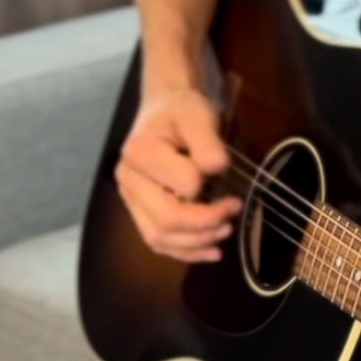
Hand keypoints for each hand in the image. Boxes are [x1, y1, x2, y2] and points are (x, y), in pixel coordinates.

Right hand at [114, 86, 239, 262]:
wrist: (164, 109)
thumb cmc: (180, 111)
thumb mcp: (197, 115)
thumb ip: (206, 141)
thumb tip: (216, 168)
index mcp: (140, 153)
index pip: (181, 186)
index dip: (208, 186)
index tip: (225, 172)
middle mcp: (128, 180)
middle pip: (165, 220)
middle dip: (205, 225)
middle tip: (232, 211)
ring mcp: (130, 198)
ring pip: (159, 238)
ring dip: (196, 242)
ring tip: (225, 231)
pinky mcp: (139, 210)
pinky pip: (157, 241)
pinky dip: (184, 251)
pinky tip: (209, 251)